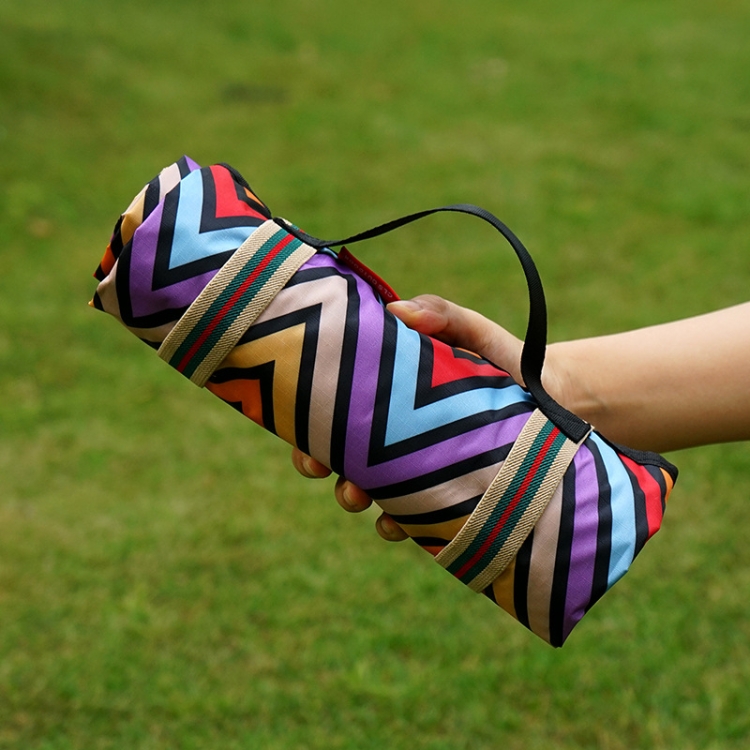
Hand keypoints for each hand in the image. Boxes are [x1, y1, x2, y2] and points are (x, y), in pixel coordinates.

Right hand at [290, 293, 533, 541]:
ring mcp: (414, 469)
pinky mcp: (441, 497)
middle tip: (321, 467)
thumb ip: (440, 314)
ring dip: (352, 496)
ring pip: (366, 491)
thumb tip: (396, 311)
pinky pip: (410, 520)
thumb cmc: (502, 359)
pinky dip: (398, 526)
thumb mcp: (471, 331)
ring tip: (359, 497)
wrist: (551, 398)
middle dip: (319, 464)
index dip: (307, 421)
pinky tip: (400, 524)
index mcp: (387, 395)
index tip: (300, 428)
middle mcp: (393, 434)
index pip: (333, 408)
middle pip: (336, 453)